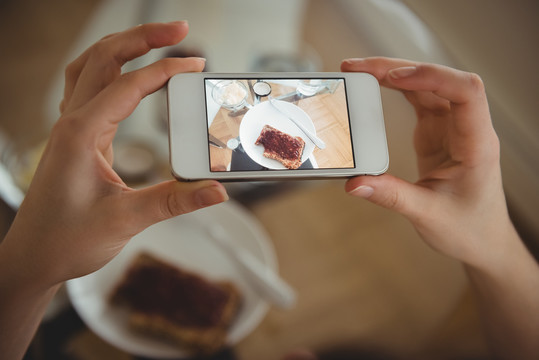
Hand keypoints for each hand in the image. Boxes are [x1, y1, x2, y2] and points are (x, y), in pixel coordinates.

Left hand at [2, 22, 227, 287]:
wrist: (33, 256)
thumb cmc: (66, 239)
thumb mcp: (126, 220)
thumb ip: (175, 201)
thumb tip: (215, 189)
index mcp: (81, 134)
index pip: (128, 85)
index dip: (166, 71)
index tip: (196, 67)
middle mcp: (72, 122)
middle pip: (104, 58)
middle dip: (142, 37)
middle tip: (179, 29)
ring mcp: (70, 126)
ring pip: (91, 66)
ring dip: (123, 46)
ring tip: (156, 39)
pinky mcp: (75, 136)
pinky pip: (87, 85)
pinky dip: (109, 67)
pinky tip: (126, 71)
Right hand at [341, 57, 510, 269]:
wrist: (482, 239)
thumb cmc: (469, 228)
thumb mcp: (428, 215)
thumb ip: (391, 196)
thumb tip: (354, 183)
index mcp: (477, 144)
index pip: (466, 92)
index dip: (432, 76)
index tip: (394, 78)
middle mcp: (466, 128)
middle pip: (438, 80)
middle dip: (398, 68)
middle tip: (359, 69)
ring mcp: (451, 127)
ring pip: (426, 85)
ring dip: (394, 74)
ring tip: (359, 72)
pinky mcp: (437, 132)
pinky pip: (418, 99)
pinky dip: (396, 89)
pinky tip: (375, 84)